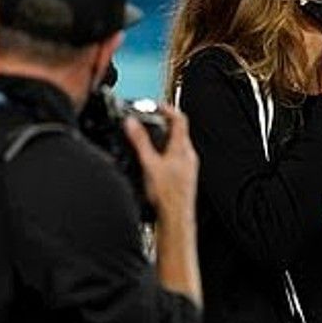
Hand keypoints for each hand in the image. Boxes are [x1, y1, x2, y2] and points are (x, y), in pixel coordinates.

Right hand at [124, 105, 198, 222]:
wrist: (176, 217)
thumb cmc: (166, 194)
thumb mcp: (148, 163)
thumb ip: (139, 141)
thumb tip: (131, 123)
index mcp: (181, 148)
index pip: (179, 118)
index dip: (167, 108)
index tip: (157, 105)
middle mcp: (188, 155)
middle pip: (179, 131)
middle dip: (164, 124)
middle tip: (150, 120)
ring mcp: (189, 166)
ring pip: (178, 145)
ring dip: (165, 139)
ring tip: (150, 140)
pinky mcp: (186, 176)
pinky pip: (178, 158)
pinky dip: (166, 153)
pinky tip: (156, 163)